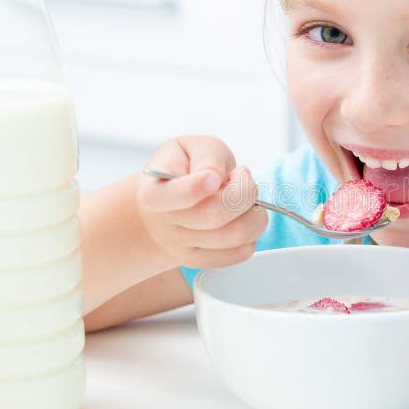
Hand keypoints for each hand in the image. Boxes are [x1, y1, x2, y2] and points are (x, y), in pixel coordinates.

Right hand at [136, 135, 266, 269]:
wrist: (167, 199)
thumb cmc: (183, 169)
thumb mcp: (192, 146)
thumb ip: (206, 155)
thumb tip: (215, 175)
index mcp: (154, 191)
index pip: (173, 197)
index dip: (196, 188)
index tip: (214, 176)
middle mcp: (164, 224)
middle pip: (216, 215)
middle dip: (244, 190)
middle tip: (240, 177)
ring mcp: (181, 247)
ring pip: (236, 236)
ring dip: (254, 211)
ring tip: (242, 197)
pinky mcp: (201, 261)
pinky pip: (242, 252)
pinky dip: (253, 231)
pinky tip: (241, 216)